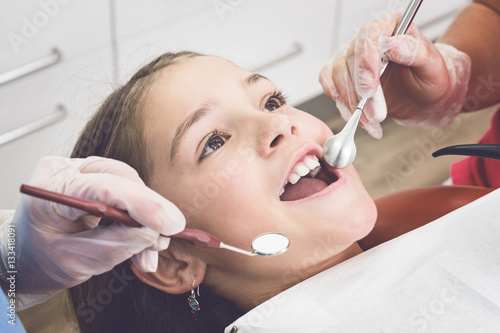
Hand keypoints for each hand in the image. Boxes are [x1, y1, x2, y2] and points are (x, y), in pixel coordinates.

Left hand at [0, 156, 184, 307]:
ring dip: (148, 218)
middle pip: (122, 179)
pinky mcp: (95, 179)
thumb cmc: (41, 261)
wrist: (25, 258)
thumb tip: (153, 234)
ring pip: (130, 185)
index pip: (103, 187)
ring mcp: (81, 172)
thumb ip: (116, 246)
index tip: (170, 224)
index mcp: (50, 190)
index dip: (142, 203)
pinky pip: (128, 192)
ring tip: (152, 252)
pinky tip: (146, 243)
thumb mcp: (77, 262)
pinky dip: (141, 218)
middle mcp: (67, 171)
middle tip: (168, 237)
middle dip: (150, 210)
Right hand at [319, 11, 470, 137]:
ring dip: (351, 103)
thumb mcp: (433, 66)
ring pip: (337, 75)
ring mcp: (353, 58)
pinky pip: (329, 84)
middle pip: (351, 60)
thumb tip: (394, 44)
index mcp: (391, 27)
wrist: (423, 97)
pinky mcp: (343, 76)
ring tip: (371, 121)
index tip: (370, 89)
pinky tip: (356, 117)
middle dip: (361, 93)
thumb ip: (416, 53)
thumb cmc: (429, 78)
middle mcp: (368, 40)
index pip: (370, 35)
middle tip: (376, 114)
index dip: (366, 62)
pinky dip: (340, 104)